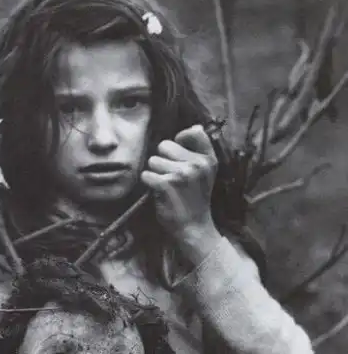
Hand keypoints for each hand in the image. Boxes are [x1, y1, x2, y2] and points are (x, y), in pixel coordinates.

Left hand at [141, 124, 220, 260]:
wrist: (194, 227)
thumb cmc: (196, 198)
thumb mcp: (207, 173)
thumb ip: (201, 149)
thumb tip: (196, 126)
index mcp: (208, 159)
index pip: (192, 132)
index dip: (180, 140)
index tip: (179, 156)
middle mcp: (196, 164)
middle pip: (164, 145)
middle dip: (164, 160)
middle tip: (172, 177)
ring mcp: (181, 174)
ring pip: (152, 160)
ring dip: (155, 173)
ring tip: (167, 186)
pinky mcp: (165, 185)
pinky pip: (146, 174)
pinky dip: (148, 183)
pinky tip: (159, 192)